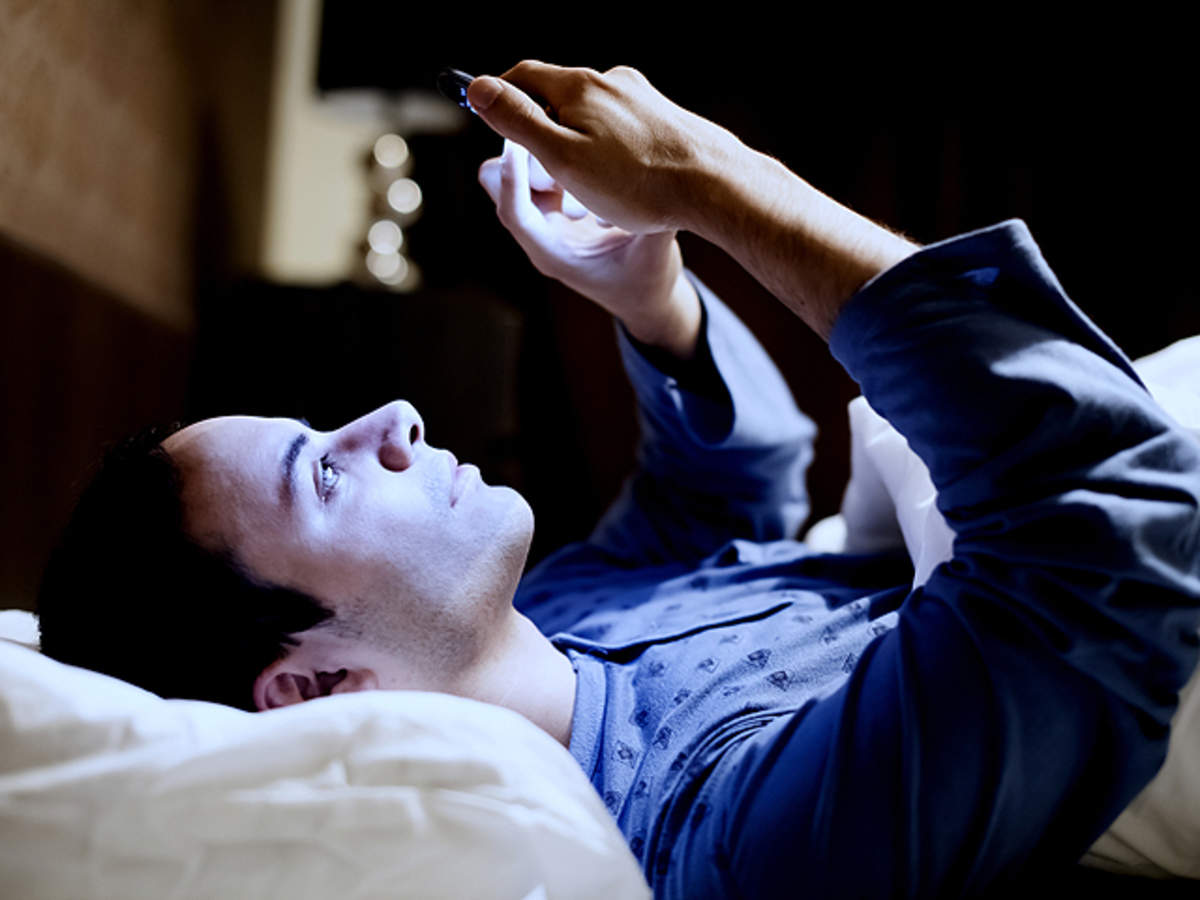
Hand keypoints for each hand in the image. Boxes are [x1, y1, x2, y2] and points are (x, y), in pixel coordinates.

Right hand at [468, 62, 739, 235]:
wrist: (717, 185)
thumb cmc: (637, 181)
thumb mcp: (563, 158)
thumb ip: (518, 122)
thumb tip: (477, 88)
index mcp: (580, 87)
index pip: (523, 75)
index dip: (500, 96)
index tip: (489, 119)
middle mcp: (612, 81)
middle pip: (558, 94)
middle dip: (541, 124)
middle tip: (535, 164)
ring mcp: (642, 97)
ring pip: (592, 112)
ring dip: (577, 138)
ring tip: (583, 182)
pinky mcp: (665, 117)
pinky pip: (622, 126)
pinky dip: (609, 147)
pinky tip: (622, 178)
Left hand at [479, 139, 700, 357]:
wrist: (644, 295)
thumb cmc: (647, 282)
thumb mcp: (655, 254)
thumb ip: (654, 223)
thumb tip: (667, 186)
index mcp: (554, 255)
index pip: (515, 214)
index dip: (512, 178)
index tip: (519, 142)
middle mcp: (541, 234)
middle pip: (499, 186)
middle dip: (524, 160)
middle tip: (562, 143)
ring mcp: (546, 218)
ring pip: (516, 171)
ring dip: (540, 153)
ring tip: (576, 144)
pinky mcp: (556, 204)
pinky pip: (538, 168)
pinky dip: (555, 153)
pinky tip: (584, 146)